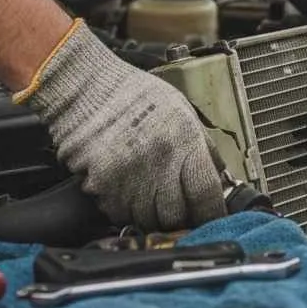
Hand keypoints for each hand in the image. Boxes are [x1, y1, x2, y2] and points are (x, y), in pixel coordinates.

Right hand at [13, 20, 225, 231]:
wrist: (87, 87)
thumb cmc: (134, 94)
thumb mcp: (181, 109)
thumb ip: (202, 144)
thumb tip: (219, 174)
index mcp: (183, 140)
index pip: (207, 193)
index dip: (213, 211)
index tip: (213, 215)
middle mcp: (158, 162)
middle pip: (177, 215)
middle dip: (182, 216)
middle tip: (180, 207)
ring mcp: (128, 177)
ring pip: (148, 220)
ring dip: (153, 215)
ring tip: (151, 196)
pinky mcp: (101, 187)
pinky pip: (119, 215)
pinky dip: (126, 210)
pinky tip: (127, 190)